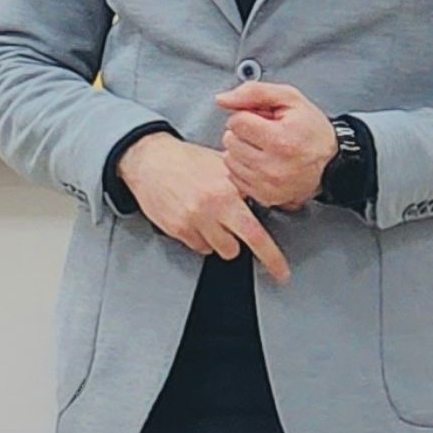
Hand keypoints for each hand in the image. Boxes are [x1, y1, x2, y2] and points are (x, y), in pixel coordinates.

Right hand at [118, 132, 290, 280]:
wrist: (151, 160)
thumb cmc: (188, 161)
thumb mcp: (224, 165)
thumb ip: (249, 184)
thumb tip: (280, 199)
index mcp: (228, 191)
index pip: (255, 232)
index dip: (272, 257)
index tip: (281, 272)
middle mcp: (211, 208)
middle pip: (235, 248)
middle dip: (250, 252)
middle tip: (263, 258)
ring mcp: (192, 220)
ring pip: (220, 249)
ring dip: (223, 240)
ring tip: (216, 220)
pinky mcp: (177, 229)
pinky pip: (199, 247)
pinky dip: (202, 238)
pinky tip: (198, 219)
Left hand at [217, 82, 337, 210]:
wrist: (332, 162)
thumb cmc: (312, 129)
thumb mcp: (290, 99)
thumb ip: (254, 92)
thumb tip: (221, 99)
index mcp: (280, 140)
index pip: (236, 121)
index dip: (248, 115)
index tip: (263, 120)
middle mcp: (273, 167)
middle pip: (230, 140)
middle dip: (243, 133)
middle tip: (265, 134)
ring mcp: (268, 185)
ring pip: (229, 159)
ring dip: (241, 150)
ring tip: (264, 148)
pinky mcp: (264, 197)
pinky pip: (234, 177)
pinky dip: (244, 168)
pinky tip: (261, 162)